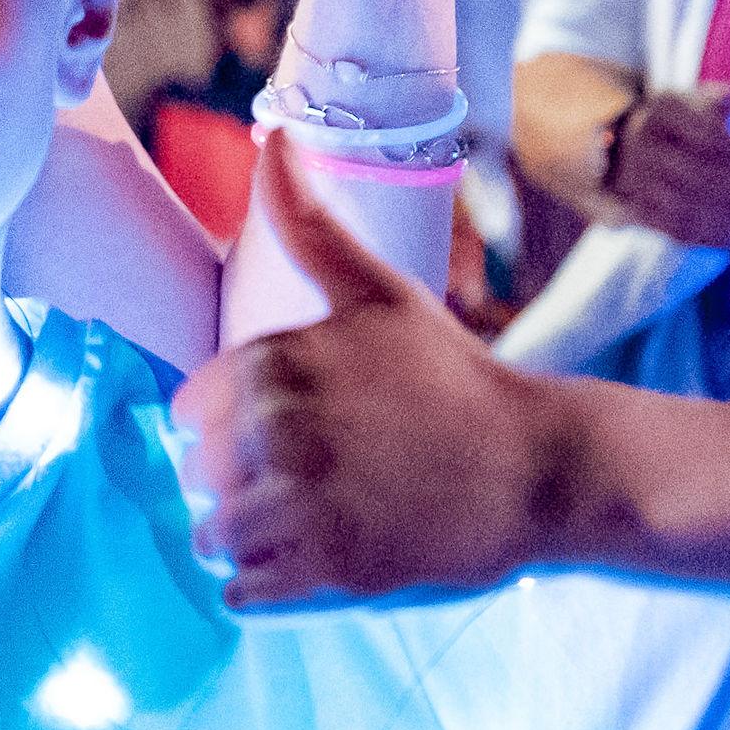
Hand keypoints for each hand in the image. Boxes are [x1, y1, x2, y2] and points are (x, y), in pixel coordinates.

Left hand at [173, 134, 571, 606]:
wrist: (540, 466)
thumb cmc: (453, 374)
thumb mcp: (377, 291)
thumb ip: (307, 223)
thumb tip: (273, 137)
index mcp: (277, 363)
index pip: (189, 410)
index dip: (229, 422)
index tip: (283, 427)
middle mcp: (281, 433)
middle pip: (199, 473)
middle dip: (240, 478)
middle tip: (309, 476)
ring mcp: (306, 506)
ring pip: (214, 534)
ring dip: (247, 536)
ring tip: (304, 521)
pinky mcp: (332, 572)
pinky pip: (242, 592)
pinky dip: (261, 586)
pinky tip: (307, 563)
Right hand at [604, 82, 729, 250]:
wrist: (616, 147)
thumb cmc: (674, 125)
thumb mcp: (692, 101)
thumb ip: (720, 100)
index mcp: (663, 109)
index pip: (716, 140)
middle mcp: (642, 141)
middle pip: (703, 176)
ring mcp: (631, 177)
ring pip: (688, 206)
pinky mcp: (629, 208)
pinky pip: (672, 228)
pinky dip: (711, 236)